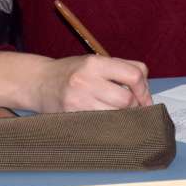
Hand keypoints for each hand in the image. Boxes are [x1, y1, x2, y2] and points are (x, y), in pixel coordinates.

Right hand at [0, 51, 150, 112]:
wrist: (39, 83)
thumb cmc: (72, 71)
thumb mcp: (95, 61)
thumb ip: (123, 67)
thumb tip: (146, 85)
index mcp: (95, 63)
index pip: (133, 75)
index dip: (144, 89)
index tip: (145, 99)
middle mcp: (86, 81)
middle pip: (126, 100)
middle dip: (134, 106)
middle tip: (133, 108)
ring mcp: (77, 101)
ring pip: (115, 115)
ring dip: (122, 116)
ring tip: (118, 113)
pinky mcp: (72, 117)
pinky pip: (100, 124)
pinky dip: (108, 123)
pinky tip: (105, 119)